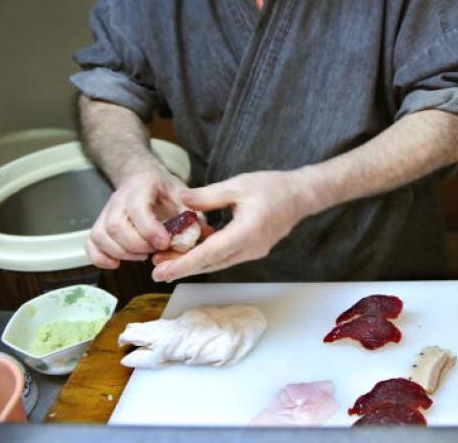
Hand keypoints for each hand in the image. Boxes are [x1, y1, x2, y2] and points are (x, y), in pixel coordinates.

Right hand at [84, 164, 187, 268]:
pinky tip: (117, 263)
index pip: (137, 208)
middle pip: (115, 226)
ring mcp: (105, 211)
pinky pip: (90, 243)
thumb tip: (203, 236)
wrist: (140, 177)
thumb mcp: (182, 194)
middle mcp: (119, 198)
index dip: (149, 229)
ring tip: (142, 255)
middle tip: (154, 251)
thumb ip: (193, 215)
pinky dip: (100, 258)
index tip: (164, 243)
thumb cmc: (162, 189)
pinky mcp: (99, 224)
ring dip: (122, 253)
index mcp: (142, 187)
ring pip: (101, 236)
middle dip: (136, 245)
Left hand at [150, 170, 314, 281]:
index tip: (162, 271)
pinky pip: (226, 257)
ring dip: (193, 263)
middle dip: (182, 268)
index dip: (184, 263)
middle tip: (155, 271)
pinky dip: (207, 256)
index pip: (209, 253)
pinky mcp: (253, 249)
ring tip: (166, 262)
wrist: (301, 195)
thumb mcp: (238, 185)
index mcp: (246, 232)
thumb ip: (209, 195)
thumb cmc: (273, 187)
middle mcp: (250, 248)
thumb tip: (181, 200)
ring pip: (218, 262)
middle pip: (211, 263)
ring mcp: (253, 251)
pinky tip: (191, 251)